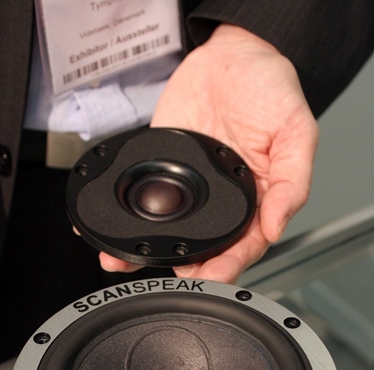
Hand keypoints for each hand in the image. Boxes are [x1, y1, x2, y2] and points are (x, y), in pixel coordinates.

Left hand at [99, 24, 318, 282]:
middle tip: (172, 275)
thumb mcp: (296, 131)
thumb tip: (277, 226)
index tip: (210, 277)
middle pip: (206, 248)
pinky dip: (128, 221)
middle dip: (188, 268)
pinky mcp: (163, 173)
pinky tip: (111, 233)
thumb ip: (292, 181)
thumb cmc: (269, 88)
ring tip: (126, 261)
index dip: (228, 265)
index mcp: (258, 199)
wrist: (230, 54)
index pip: (244, 245)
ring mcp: (192, 191)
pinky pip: (146, 203)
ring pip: (172, 234)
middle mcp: (223, 202)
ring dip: (148, 253)